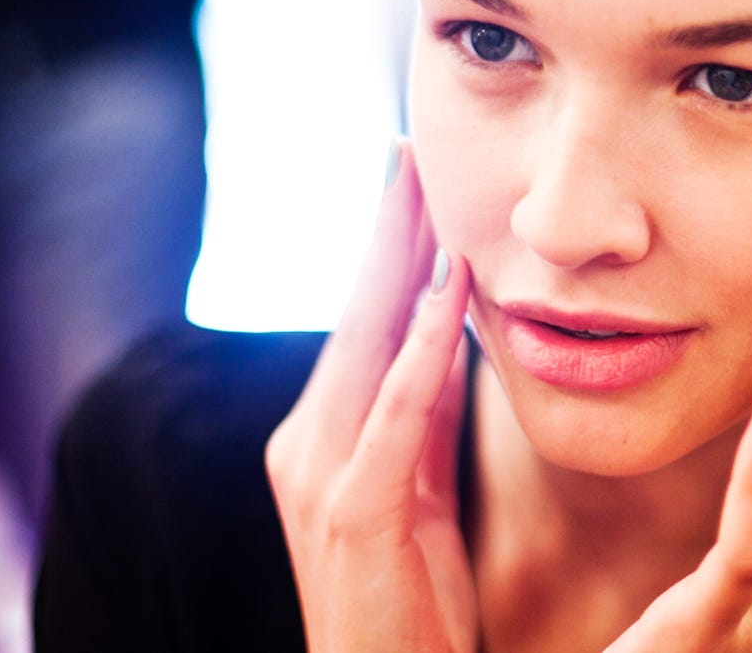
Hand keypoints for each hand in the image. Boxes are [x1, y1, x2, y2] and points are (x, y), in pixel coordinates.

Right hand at [265, 140, 477, 651]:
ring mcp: (320, 476)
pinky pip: (394, 410)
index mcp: (322, 437)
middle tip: (410, 147)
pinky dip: (418, 343)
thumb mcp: (422, 490)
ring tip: (423, 187)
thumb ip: (425, 413)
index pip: (361, 321)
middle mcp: (306, 444)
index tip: (412, 175)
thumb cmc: (408, 603)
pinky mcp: (353, 511)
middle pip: (353, 314)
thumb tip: (445, 331)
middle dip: (384, 230)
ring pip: (363, 342)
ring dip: (397, 261)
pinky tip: (442, 287)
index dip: (387, 247)